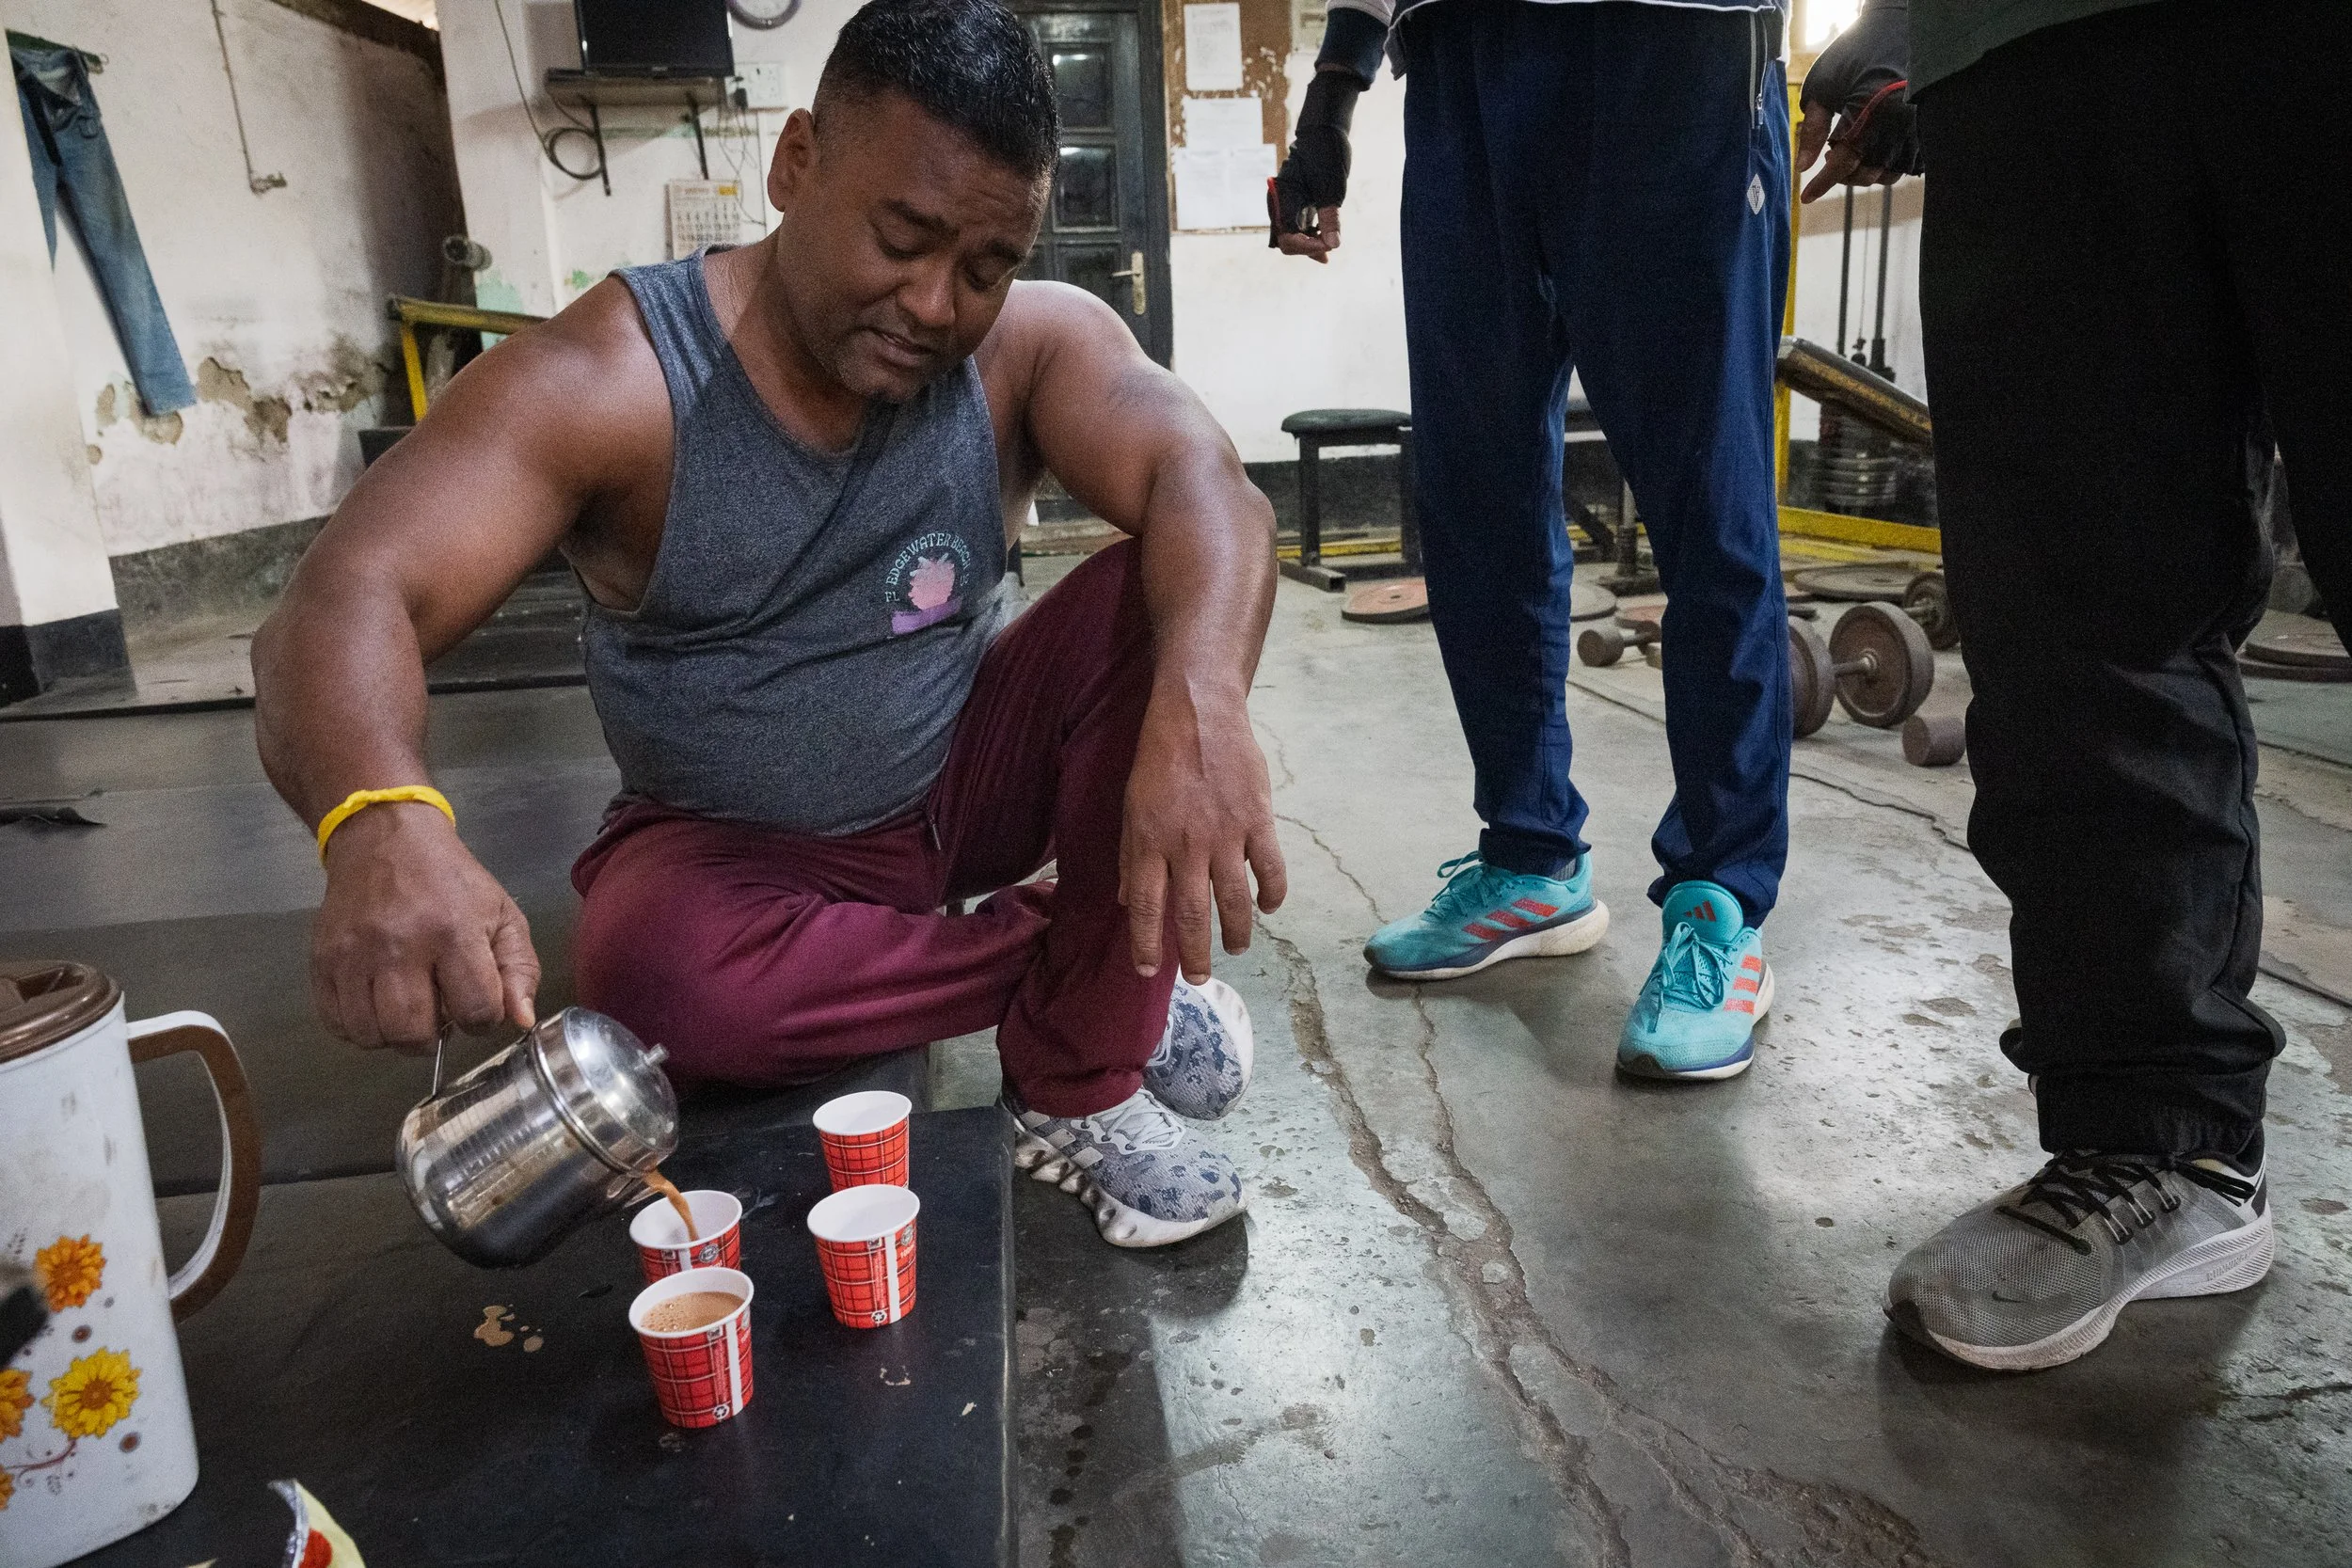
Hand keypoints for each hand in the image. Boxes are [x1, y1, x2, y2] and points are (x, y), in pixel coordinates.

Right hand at [311, 801, 539, 1050]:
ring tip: (407, 1008)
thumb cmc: (450, 881)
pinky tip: (377, 1003)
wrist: (384, 839)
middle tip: (437, 1015)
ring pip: (371, 1035)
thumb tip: (521, 1021)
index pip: (475, 1011)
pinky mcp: (323, 959)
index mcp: (453, 932)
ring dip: (393, 1036)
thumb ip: (519, 969)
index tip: (477, 1006)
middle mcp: (399, 946)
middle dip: (433, 1038)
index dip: (483, 1021)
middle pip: (413, 1033)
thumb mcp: (501, 914)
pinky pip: (337, 1023)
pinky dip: (359, 1027)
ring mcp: (354, 954)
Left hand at [1119, 682, 1288, 981]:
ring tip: (1236, 949)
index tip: (1148, 972)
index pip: (1146, 907)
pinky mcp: (1258, 819)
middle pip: (1191, 913)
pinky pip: (1270, 868)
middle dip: (1194, 953)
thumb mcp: (1131, 806)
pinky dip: (1272, 894)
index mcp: (1149, 841)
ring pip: (1233, 899)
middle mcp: (1186, 844)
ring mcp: (1226, 834)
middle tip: (1200, 979)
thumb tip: (1127, 902)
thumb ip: (1131, 856)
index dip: (1146, 944)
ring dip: (1235, 932)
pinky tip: (1268, 908)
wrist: (1199, 713)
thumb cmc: (1159, 758)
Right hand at [1270, 68, 1361, 263]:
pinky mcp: (1296, 201)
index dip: (1307, 247)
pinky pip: (1299, 226)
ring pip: (1293, 235)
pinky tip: (1325, 238)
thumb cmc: (1325, 154)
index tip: (1329, 246)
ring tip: (1330, 247)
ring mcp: (1287, 204)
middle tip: (1330, 249)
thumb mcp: (1331, 188)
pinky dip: (1311, 235)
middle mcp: (1279, 205)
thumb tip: (1332, 245)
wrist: (1323, 130)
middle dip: (1307, 249)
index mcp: (1282, 200)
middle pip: (1287, 241)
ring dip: (1310, 244)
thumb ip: (1329, 218)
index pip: (1287, 238)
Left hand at [1795, 0, 1919, 201]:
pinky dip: (1888, 162)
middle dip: (1844, 172)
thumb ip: (1811, 129)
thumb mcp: (1823, 86)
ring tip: (1852, 144)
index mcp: (1872, 112)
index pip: (1844, 161)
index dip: (1822, 182)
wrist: (1898, 24)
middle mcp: (1901, 123)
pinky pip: (1909, 163)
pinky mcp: (1930, 126)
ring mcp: (1920, 126)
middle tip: (1831, 149)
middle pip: (1868, 173)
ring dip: (1866, 168)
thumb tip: (1803, 167)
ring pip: (1890, 172)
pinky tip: (1874, 144)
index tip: (1806, 196)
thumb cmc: (1854, 51)